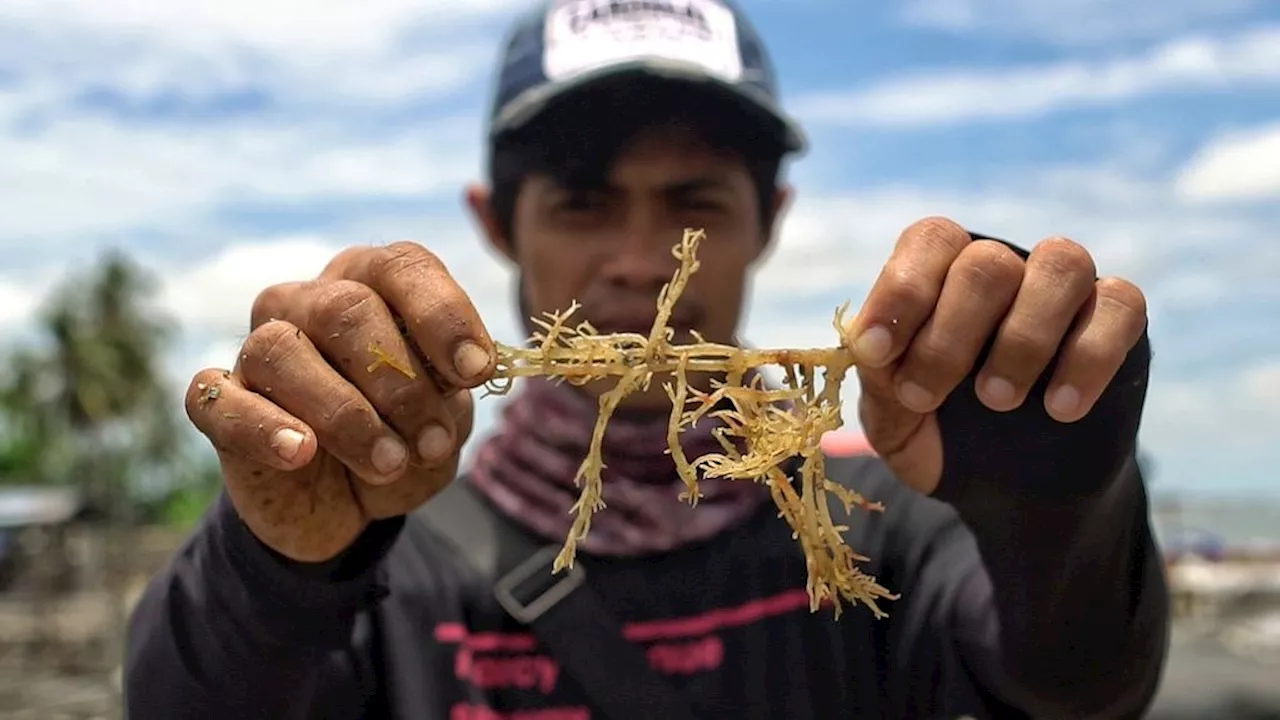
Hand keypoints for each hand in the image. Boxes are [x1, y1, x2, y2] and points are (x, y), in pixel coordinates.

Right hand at [184, 242, 495, 562]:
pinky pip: (222, 401)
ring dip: (347, 415)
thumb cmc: (403, 440)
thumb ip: (450, 388)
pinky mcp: (220, 405)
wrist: (350, 508)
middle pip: (347, 308)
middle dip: (402, 383)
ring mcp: (257, 350)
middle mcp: (308, 303)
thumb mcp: (444, 418)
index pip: (402, 267)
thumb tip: (463, 365)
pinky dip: (265, 427)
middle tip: (433, 442)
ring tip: (390, 463)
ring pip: (283, 351)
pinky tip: (302, 453)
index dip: (442, 314)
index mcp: (372, 285)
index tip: (476, 371)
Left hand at [842, 217, 1147, 494]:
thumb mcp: (892, 415)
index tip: (879, 353)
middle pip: (987, 261)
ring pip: (1062, 264)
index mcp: (942, 273)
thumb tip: (869, 341)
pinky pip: (1120, 304)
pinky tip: (1060, 408)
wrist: (1003, 492)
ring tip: (995, 400)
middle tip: (924, 397)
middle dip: (950, 335)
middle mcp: (1004, 266)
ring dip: (1023, 337)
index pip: (930, 240)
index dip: (903, 291)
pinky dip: (1089, 355)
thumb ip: (880, 375)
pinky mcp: (1117, 322)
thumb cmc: (937, 433)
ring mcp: (1064, 290)